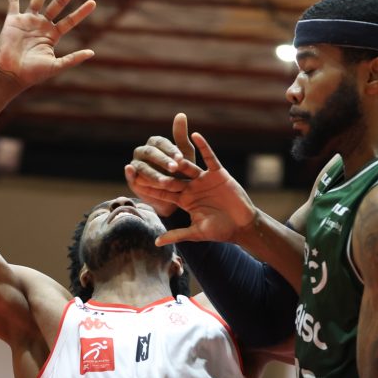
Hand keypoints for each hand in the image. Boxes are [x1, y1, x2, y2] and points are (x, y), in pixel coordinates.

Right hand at [0, 0, 95, 88]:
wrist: (11, 76)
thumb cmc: (33, 74)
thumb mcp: (56, 66)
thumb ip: (73, 59)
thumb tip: (92, 52)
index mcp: (52, 35)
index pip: (70, 20)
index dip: (81, 12)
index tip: (93, 2)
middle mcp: (42, 25)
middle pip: (59, 3)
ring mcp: (28, 21)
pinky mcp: (13, 21)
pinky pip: (14, 2)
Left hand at [125, 113, 257, 243]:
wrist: (241, 225)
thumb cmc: (220, 231)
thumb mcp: (196, 233)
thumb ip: (176, 235)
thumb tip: (156, 242)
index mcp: (184, 200)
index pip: (164, 193)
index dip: (151, 188)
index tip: (136, 182)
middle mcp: (192, 187)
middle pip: (173, 178)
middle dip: (160, 173)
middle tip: (145, 162)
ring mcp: (204, 179)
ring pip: (189, 167)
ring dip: (179, 160)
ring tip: (167, 152)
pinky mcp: (218, 173)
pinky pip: (209, 158)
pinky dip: (204, 146)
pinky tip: (195, 135)